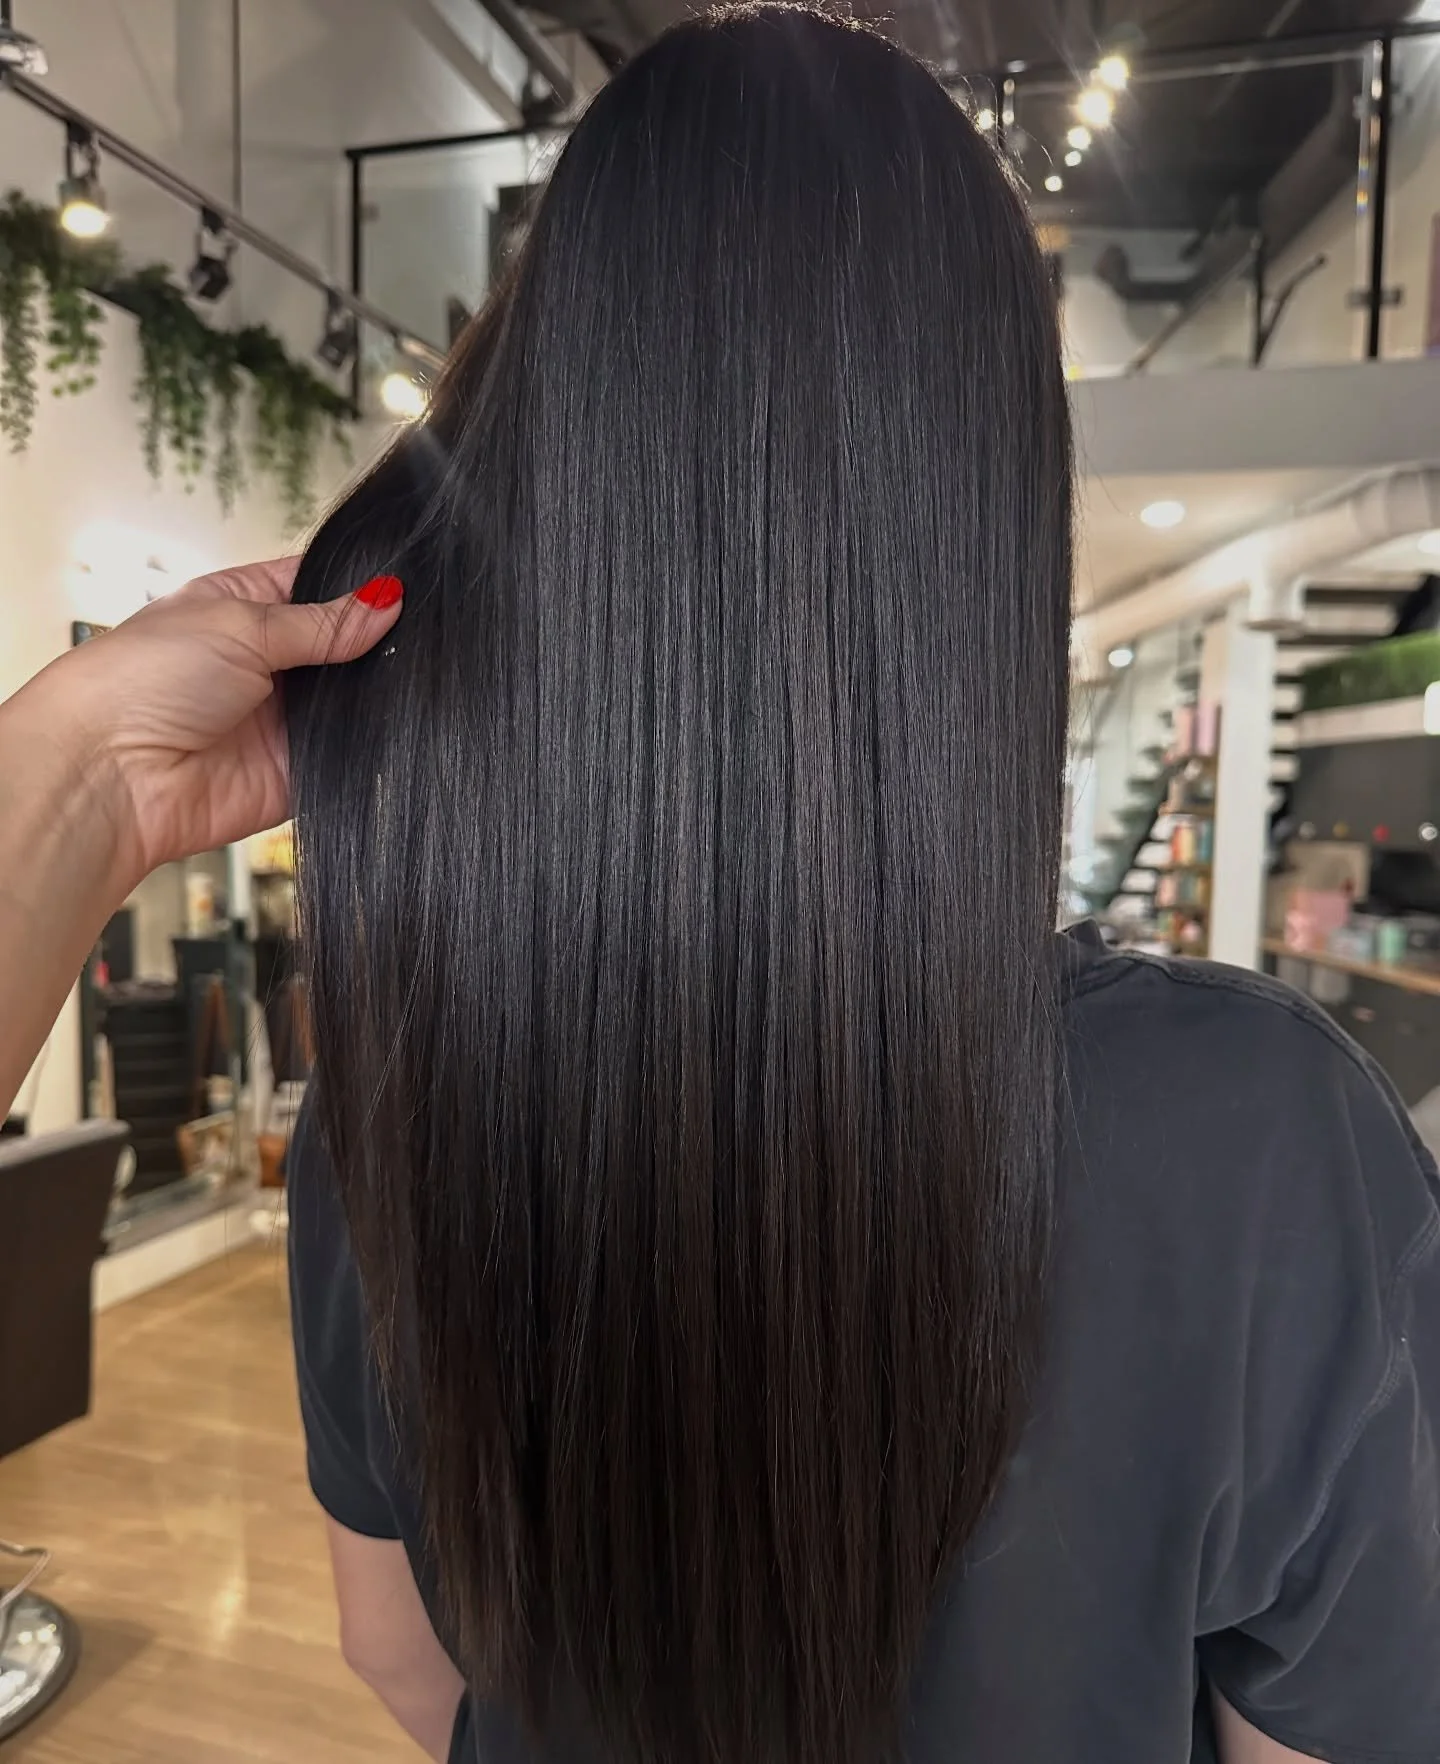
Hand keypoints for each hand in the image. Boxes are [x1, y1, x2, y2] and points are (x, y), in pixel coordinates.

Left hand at [7, 559, 401, 888]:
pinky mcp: (296, 771)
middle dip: (375, 641)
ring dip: (372, 692)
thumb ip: (322, 621)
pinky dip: (368, 745)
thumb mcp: (239, 624)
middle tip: (413, 633)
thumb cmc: (139, 683)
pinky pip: (349, 756)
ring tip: (400, 677)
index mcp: (241, 608)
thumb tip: (386, 602)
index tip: (407, 582)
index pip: (316, 585)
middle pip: (343, 645)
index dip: (360, 582)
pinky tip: (386, 726)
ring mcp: (281, 719)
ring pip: (353, 700)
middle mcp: (264, 663)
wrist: (112, 776)